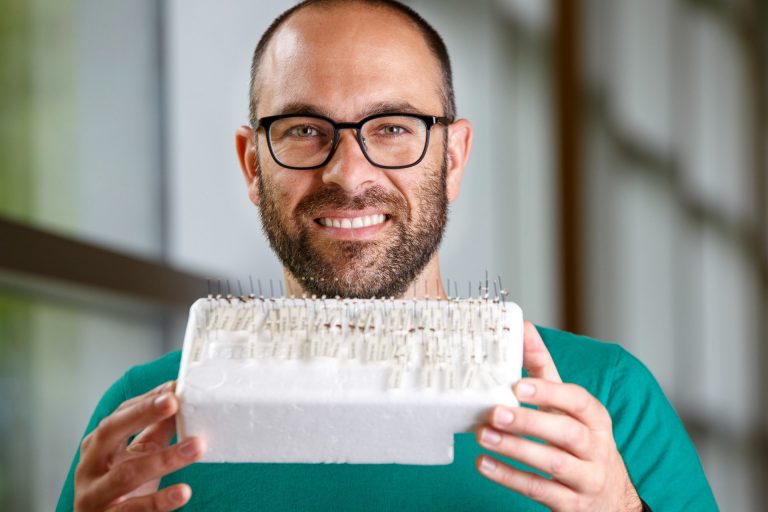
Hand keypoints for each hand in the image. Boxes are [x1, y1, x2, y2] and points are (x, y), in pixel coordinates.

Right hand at [74, 381, 205, 510]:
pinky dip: (159, 501)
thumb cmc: (120, 489)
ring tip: (197, 446)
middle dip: (142, 414)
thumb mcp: (137, 457)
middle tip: (174, 402)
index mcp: (96, 446)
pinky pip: (134, 510)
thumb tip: (180, 399)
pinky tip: (183, 492)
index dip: (146, 401)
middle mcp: (89, 467)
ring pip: (126, 474)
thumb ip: (156, 430)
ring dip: (164, 459)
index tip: (174, 387)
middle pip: (110, 433)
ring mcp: (94, 496)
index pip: (119, 415)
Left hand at [475, 322, 641, 511]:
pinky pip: (540, 491)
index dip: (549, 393)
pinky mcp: (571, 504)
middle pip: (566, 433)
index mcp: (595, 418)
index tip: (518, 386)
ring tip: (483, 436)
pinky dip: (510, 478)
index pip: (578, 401)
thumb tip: (523, 327)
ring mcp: (586, 478)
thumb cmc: (580, 441)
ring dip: (515, 450)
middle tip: (494, 412)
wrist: (610, 499)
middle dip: (529, 422)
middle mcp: (595, 447)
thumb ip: (544, 369)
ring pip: (552, 464)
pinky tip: (484, 464)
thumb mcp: (568, 406)